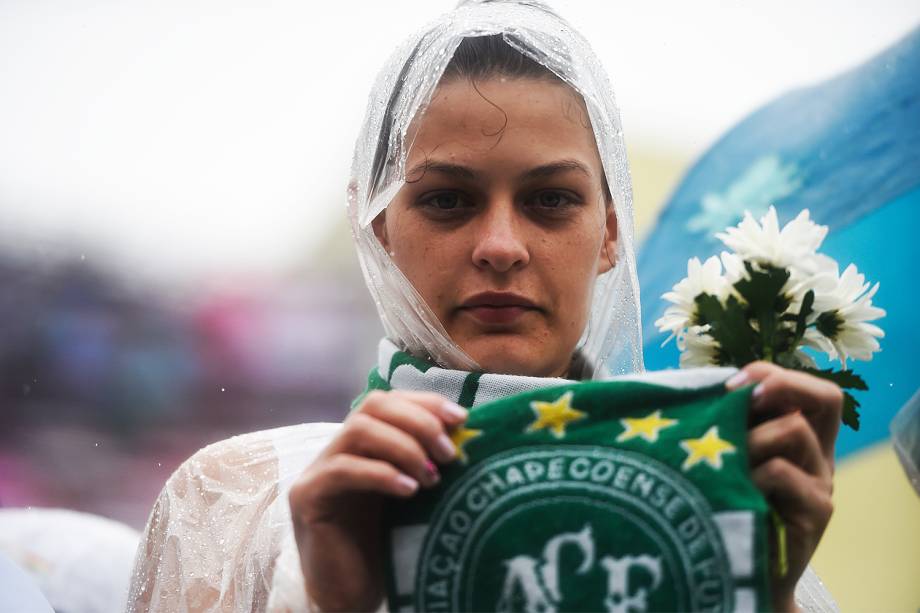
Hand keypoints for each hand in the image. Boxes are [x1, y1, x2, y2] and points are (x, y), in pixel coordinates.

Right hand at [288, 390, 466, 611]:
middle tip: (449, 453)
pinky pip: (342, 470)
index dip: (425, 403)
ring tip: (432, 477)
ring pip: (358, 430)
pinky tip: (408, 490)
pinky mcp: (308, 497)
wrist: (352, 592)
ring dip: (403, 446)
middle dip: (418, 422)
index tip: (461, 418)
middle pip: (373, 405)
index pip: (389, 401)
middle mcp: (337, 449)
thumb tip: (466, 432)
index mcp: (362, 445)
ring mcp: (318, 471)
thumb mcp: (413, 494)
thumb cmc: (388, 544)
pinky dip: (380, 474)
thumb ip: (426, 461)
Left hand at [726, 361, 841, 612]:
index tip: (730, 383)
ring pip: (795, 429)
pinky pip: (782, 471)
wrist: (740, 570)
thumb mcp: (728, 456)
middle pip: (826, 397)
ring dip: (750, 435)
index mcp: (800, 437)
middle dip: (780, 383)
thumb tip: (703, 387)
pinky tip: (734, 490)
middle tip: (738, 396)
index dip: (774, 373)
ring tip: (726, 461)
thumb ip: (730, 424)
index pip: (808, 389)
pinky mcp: (816, 513)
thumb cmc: (726, 505)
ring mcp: (821, 483)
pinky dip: (751, 473)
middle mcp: (818, 456)